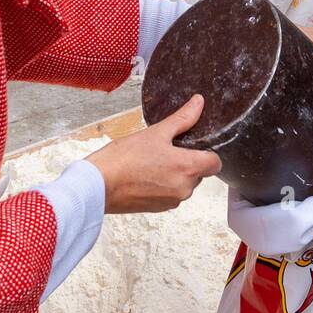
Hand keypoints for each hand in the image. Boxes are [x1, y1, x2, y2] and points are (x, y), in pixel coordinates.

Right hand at [84, 94, 220, 212]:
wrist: (98, 185)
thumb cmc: (123, 159)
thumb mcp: (155, 133)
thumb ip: (182, 119)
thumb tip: (198, 103)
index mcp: (188, 168)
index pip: (215, 163)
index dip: (207, 152)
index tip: (195, 145)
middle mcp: (184, 189)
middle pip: (199, 173)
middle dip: (187, 161)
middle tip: (166, 149)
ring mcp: (171, 201)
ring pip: (184, 184)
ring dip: (174, 173)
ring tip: (152, 161)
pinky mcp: (158, 209)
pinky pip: (170, 194)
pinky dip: (162, 184)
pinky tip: (145, 174)